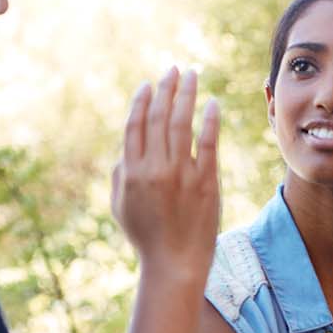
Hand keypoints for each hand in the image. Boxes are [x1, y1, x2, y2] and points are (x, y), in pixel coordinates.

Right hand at [111, 66, 220, 281]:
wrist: (175, 263)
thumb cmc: (146, 236)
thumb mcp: (121, 206)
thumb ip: (119, 173)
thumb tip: (125, 147)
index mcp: (131, 172)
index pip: (135, 125)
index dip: (141, 101)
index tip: (149, 84)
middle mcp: (154, 169)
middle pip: (159, 118)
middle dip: (165, 89)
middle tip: (173, 69)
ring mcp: (181, 174)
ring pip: (182, 124)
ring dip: (186, 95)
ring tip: (191, 75)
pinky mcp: (206, 182)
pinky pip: (209, 144)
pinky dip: (210, 121)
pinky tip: (212, 104)